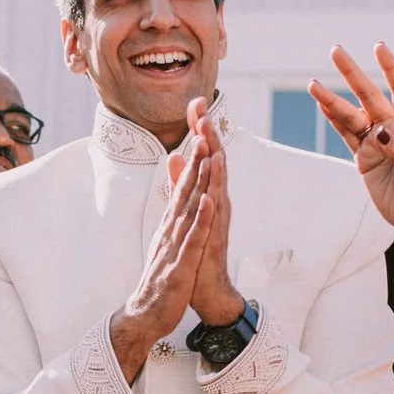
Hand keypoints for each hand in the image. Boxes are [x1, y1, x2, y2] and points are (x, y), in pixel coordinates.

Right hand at [107, 134, 216, 380]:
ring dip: (198, 181)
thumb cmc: (160, 280)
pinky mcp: (179, 266)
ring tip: (207, 155)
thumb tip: (173, 201)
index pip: (182, 188)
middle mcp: (170, 231)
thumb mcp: (166, 245)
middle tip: (201, 129)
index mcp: (170, 226)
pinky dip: (200, 219)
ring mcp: (174, 247)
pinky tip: (207, 201)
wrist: (145, 314)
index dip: (192, 161)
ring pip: (188, 208)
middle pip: (184, 190)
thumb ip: (169, 221)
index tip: (200, 133)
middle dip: (195, 160)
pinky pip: (192, 239)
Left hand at [181, 99, 243, 327]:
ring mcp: (217, 223)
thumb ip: (182, 183)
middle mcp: (217, 204)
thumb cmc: (198, 251)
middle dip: (209, 136)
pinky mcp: (213, 243)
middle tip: (204, 108)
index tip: (196, 103)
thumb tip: (176, 157)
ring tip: (211, 140)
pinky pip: (213, 223)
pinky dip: (212, 207)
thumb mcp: (186, 210)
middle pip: (215, 163)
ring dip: (215, 164)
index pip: (206, 155)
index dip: (201, 130)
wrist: (208, 290)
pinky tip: (210, 193)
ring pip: (217, 188)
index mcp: (209, 195)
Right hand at [312, 42, 393, 237]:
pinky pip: (345, 135)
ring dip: (332, 100)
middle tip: (335, 50)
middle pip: (369, 95)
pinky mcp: (363, 158)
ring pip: (351, 115)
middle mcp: (392, 127)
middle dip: (352, 73)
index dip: (390, 68)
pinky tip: (321, 105)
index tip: (377, 47)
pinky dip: (333, 120)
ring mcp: (375, 142)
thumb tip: (379, 131)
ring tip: (313, 84)